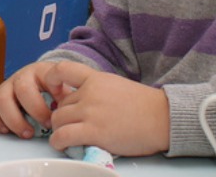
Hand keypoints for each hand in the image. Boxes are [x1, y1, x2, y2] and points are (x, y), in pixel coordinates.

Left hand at [0, 61, 168, 156]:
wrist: (163, 118)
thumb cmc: (144, 106)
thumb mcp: (115, 86)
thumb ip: (95, 90)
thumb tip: (77, 102)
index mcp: (96, 79)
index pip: (62, 70)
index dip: (52, 81)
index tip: (55, 93)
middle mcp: (90, 93)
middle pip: (61, 104)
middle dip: (62, 116)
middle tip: (69, 125)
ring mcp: (91, 112)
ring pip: (58, 120)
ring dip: (58, 130)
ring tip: (65, 137)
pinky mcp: (94, 132)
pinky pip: (63, 137)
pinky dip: (58, 142)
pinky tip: (63, 145)